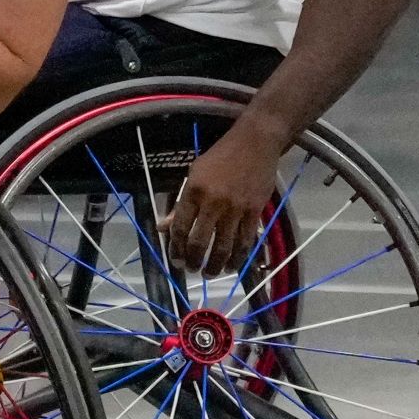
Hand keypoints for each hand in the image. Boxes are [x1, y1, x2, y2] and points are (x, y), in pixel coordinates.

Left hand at [160, 120, 286, 274]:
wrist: (255, 144)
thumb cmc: (220, 157)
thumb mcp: (194, 174)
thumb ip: (180, 203)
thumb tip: (163, 226)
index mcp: (194, 192)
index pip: (180, 227)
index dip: (175, 247)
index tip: (175, 260)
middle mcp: (214, 203)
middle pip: (200, 241)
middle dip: (194, 260)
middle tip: (191, 269)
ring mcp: (236, 209)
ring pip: (225, 247)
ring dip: (216, 265)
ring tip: (209, 274)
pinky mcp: (255, 212)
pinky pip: (246, 241)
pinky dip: (239, 257)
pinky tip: (232, 266)